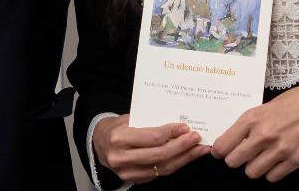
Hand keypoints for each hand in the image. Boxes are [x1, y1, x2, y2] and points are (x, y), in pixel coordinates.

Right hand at [93, 114, 210, 183]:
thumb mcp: (127, 119)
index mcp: (118, 138)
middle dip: (181, 146)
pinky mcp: (136, 180)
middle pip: (160, 154)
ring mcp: (129, 172)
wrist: (100, 145)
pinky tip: (186, 156)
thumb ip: (148, 122)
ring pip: (163, 167)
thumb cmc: (116, 128)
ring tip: (198, 148)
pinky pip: (161, 173)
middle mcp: (122, 157)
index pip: (152, 137)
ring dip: (184, 157)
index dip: (171, 132)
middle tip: (196, 137)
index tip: (184, 127)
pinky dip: (176, 164)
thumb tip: (176, 126)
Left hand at [211, 78, 298, 181]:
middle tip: (239, 156)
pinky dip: (270, 172)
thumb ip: (246, 125)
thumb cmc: (291, 103)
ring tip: (258, 158)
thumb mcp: (261, 108)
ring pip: (252, 172)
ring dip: (252, 167)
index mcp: (252, 119)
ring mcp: (280, 150)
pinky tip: (273, 162)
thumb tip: (229, 141)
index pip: (224, 144)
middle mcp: (264, 135)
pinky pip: (272, 177)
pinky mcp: (295, 160)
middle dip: (233, 160)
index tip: (219, 152)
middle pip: (234, 161)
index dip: (218, 151)